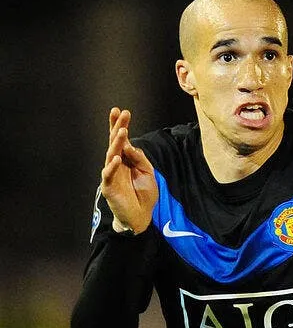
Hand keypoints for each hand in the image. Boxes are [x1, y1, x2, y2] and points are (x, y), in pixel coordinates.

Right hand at [101, 107, 157, 233]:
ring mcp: (111, 174)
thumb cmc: (144, 194)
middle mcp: (116, 164)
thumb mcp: (148, 172)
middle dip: (117, 127)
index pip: (122, 140)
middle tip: (119, 113)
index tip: (122, 111)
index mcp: (126, 159)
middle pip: (115, 142)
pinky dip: (112, 166)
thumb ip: (140, 158)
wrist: (141, 216)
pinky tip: (117, 158)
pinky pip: (109, 174)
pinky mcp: (109, 186)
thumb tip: (131, 145)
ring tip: (122, 131)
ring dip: (117, 143)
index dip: (120, 125)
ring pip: (111, 155)